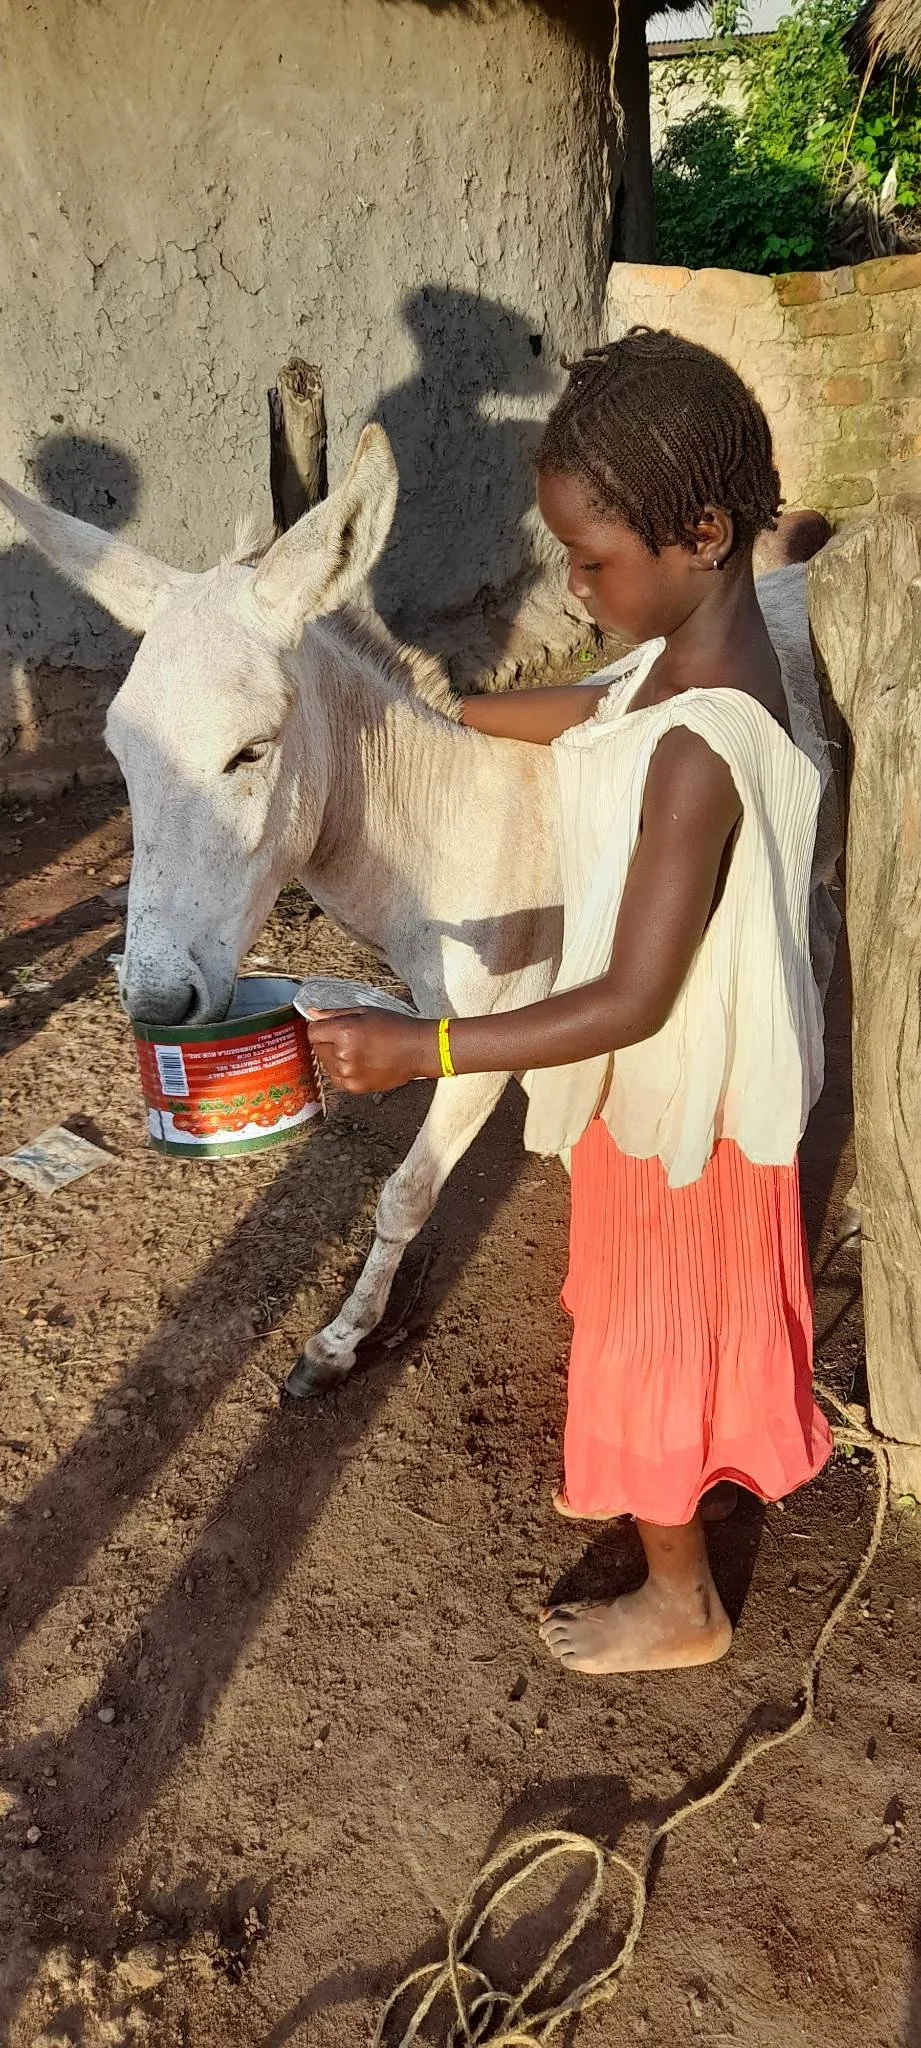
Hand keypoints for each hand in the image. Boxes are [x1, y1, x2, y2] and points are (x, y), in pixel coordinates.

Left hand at [307, 1008, 433, 1093]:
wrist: (418, 1050)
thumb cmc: (396, 1027)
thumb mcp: (365, 1012)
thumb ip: (335, 1014)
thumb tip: (312, 1013)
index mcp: (345, 1032)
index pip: (313, 1032)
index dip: (320, 1028)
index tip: (330, 1027)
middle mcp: (344, 1055)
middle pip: (318, 1048)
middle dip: (328, 1042)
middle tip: (351, 1038)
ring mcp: (349, 1074)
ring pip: (327, 1064)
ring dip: (336, 1057)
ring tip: (360, 1050)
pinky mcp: (355, 1087)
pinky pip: (337, 1078)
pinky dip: (343, 1071)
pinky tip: (362, 1062)